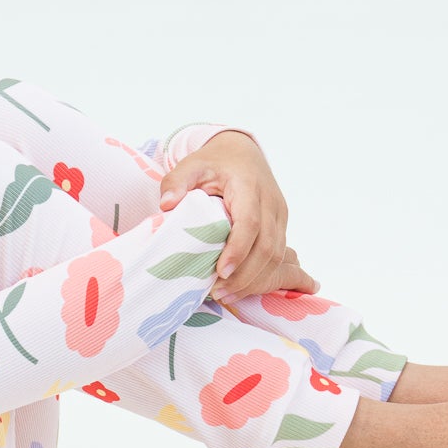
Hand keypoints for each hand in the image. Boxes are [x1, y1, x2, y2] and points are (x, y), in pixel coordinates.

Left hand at [157, 131, 319, 300]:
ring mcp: (280, 215)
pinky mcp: (281, 225)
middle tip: (218, 292)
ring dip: (254, 280)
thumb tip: (167, 204)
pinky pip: (277, 254)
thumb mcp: (191, 165)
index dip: (238, 250)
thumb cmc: (214, 162)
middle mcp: (270, 202)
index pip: (250, 222)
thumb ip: (176, 181)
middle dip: (245, 274)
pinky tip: (239, 287)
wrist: (242, 153)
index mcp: (249, 186)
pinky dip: (261, 275)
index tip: (221, 271)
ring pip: (276, 254)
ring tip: (226, 295)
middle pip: (267, 245)